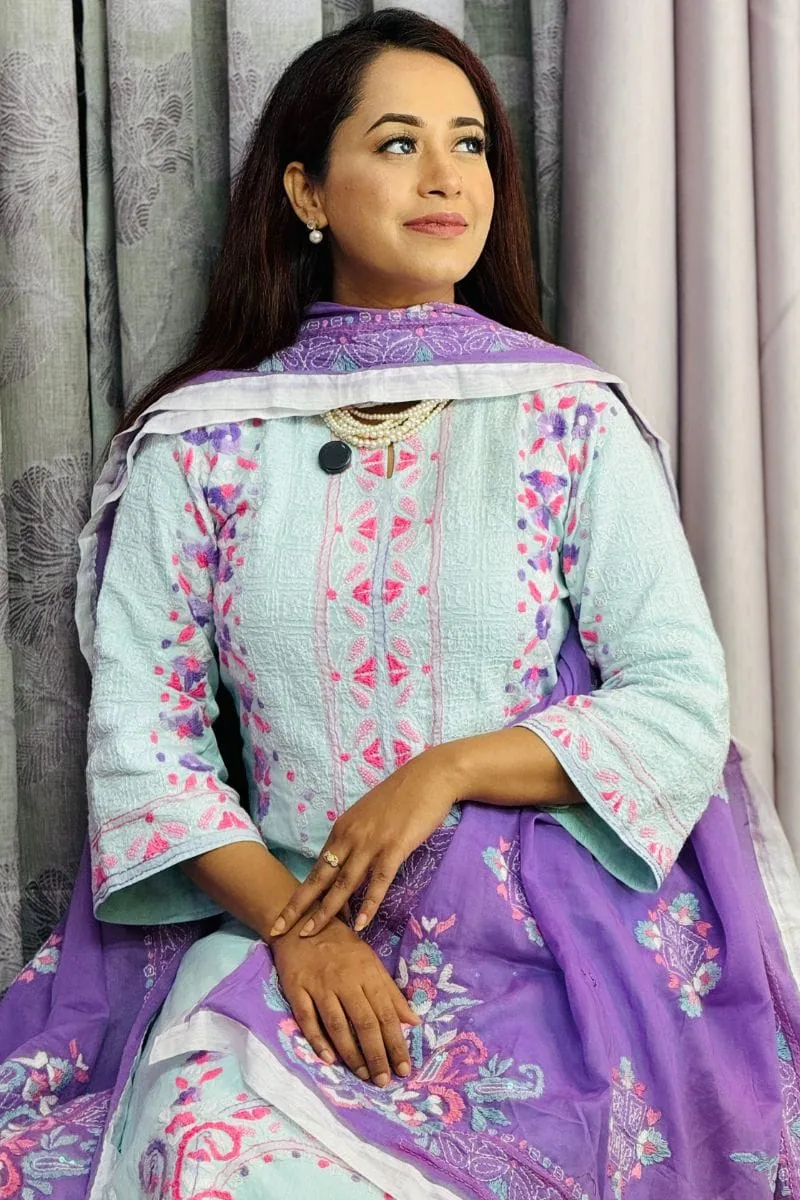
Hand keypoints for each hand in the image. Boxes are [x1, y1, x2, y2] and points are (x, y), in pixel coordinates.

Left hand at [270, 747, 459, 938]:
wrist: (429, 777)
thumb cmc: (402, 795)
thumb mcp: (369, 815)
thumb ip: (356, 837)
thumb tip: (348, 860)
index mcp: (342, 829)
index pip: (318, 867)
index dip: (303, 893)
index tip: (286, 914)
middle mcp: (350, 837)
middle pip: (319, 877)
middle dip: (297, 905)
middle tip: (277, 928)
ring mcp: (371, 843)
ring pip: (343, 884)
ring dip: (326, 911)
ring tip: (310, 934)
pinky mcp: (394, 848)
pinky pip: (378, 882)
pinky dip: (368, 904)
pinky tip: (360, 924)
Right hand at [271, 917, 420, 1086]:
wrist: (302, 924)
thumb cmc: (342, 947)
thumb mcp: (371, 962)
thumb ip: (391, 992)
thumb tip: (413, 1021)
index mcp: (367, 973)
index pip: (386, 1014)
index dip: (396, 1043)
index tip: (405, 1068)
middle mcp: (345, 981)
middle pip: (364, 1022)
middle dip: (377, 1054)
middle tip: (384, 1081)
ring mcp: (319, 986)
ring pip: (337, 1025)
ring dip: (352, 1054)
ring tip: (363, 1075)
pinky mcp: (297, 989)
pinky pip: (307, 1019)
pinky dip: (318, 1040)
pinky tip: (329, 1059)